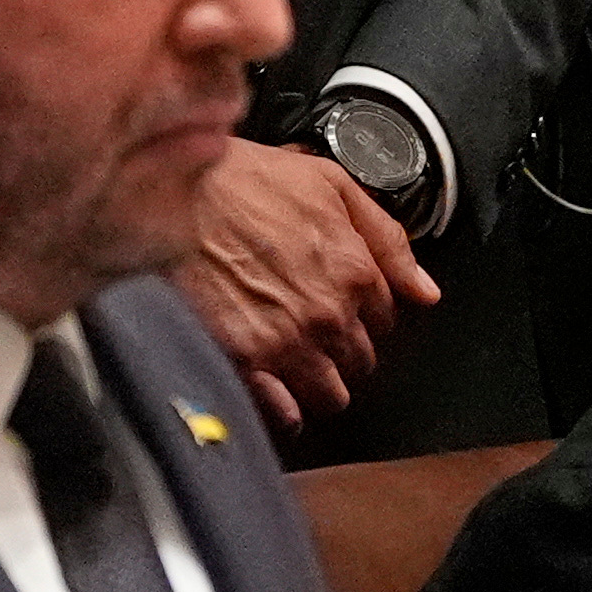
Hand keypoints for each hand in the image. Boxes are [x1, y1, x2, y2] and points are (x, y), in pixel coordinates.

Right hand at [175, 138, 435, 432]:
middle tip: (314, 330)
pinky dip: (285, 409)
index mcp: (354, 271)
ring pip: (330, 393)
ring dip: (319, 382)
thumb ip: (386, 238)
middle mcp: (328, 315)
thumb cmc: (239, 180)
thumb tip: (425, 288)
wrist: (166, 195)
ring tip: (294, 363)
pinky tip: (276, 394)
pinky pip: (284, 412)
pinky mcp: (244, 363)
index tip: (344, 304)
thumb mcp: (328, 184)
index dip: (365, 311)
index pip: (385, 317)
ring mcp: (287, 344)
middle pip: (360, 360)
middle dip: (344, 349)